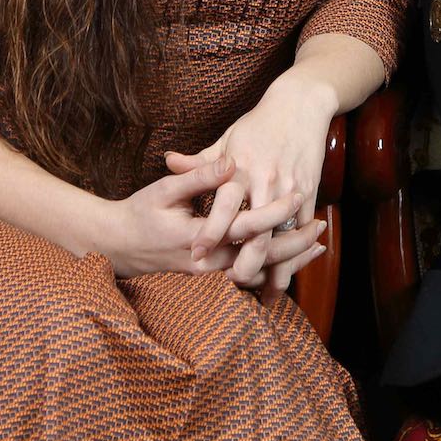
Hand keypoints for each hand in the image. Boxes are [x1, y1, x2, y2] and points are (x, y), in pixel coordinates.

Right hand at [101, 156, 322, 281]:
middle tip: (321, 228)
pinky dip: (271, 268)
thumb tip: (230, 162)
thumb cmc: (140, 213)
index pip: (244, 228)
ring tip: (316, 245)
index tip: (298, 195)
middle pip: (259, 259)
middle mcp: (206, 263)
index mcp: (196, 238)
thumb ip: (198, 177)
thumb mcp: (164, 191)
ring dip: (287, 261)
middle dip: (293, 246)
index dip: (273, 213)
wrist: (118, 247)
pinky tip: (291, 258)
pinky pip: (247, 277)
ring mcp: (209, 275)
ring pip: (257, 272)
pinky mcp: (210, 277)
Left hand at [164, 72, 335, 294]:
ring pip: (283, 233)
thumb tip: (169, 162)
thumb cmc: (259, 124)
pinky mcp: (309, 190)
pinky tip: (288, 269)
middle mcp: (265, 180)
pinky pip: (301, 226)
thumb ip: (200, 161)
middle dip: (246, 259)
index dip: (211, 231)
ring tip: (266, 291)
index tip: (196, 254)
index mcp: (241, 168)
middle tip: (231, 281)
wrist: (300, 105)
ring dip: (276, 264)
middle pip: (256, 228)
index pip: (224, 204)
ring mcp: (290, 186)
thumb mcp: (227, 139)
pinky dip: (295, 249)